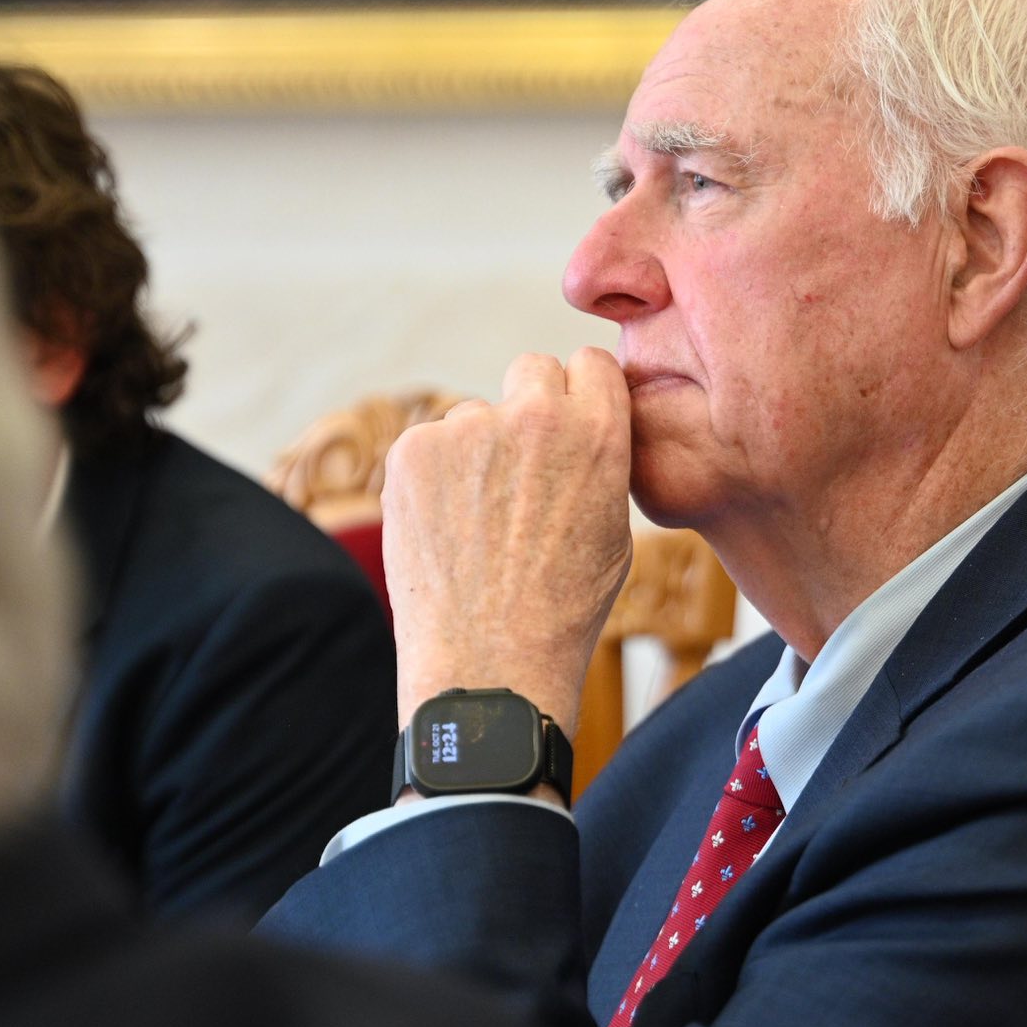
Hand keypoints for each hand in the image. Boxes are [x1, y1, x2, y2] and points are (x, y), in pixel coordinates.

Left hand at [380, 348, 632, 740]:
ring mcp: (467, 430)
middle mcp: (534, 417)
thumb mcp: (615, 529)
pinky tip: (447, 531)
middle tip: (521, 469)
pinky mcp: (411, 452)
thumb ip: (599, 461)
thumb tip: (581, 427)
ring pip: (474, 416)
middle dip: (528, 407)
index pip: (591, 363)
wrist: (490, 664)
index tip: (571, 420)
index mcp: (598, 433)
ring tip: (480, 526)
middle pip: (532, 370)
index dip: (582, 394)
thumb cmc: (563, 610)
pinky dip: (434, 478)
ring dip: (477, 453)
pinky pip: (428, 445)